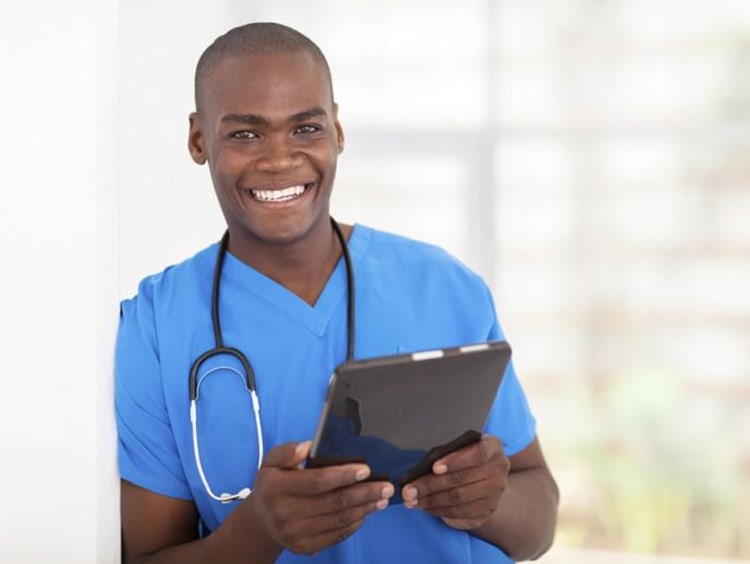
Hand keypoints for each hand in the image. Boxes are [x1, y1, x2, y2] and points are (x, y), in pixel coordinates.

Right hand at [247, 441, 393, 554]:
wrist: (261, 521)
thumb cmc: (272, 485)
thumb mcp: (271, 461)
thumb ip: (287, 451)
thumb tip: (307, 447)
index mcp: (276, 488)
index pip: (317, 481)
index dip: (343, 475)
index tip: (365, 469)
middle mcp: (285, 514)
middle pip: (333, 502)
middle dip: (364, 493)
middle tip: (385, 487)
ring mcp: (295, 534)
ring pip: (338, 520)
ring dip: (364, 508)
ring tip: (381, 498)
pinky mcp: (304, 547)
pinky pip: (336, 535)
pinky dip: (354, 523)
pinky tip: (365, 512)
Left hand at [401, 435, 509, 529]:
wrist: (486, 478)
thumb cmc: (464, 457)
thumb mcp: (456, 449)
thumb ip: (440, 456)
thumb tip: (413, 474)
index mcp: (492, 447)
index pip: (477, 453)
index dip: (455, 461)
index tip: (434, 467)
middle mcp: (498, 469)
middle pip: (462, 479)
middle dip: (430, 485)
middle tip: (408, 490)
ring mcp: (495, 493)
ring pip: (459, 499)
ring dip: (431, 501)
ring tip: (411, 500)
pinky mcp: (487, 511)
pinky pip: (460, 513)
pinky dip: (439, 510)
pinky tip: (425, 507)